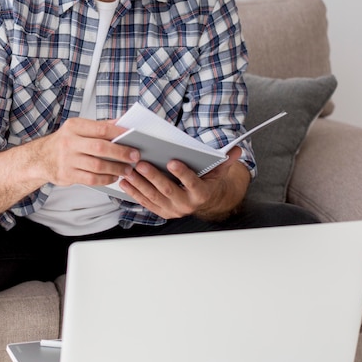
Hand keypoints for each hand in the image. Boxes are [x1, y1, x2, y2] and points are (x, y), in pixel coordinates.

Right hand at [36, 118, 140, 187]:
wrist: (40, 158)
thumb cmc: (65, 142)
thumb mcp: (78, 129)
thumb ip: (100, 126)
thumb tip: (123, 122)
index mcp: (74, 126)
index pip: (101, 128)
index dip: (119, 133)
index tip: (133, 137)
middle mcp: (69, 142)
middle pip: (101, 147)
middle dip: (121, 153)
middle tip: (134, 156)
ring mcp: (67, 160)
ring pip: (97, 165)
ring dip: (116, 168)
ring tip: (127, 169)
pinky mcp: (67, 175)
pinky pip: (91, 179)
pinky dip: (106, 179)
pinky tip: (113, 177)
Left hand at [118, 146, 248, 220]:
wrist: (203, 201)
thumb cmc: (207, 181)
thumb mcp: (218, 170)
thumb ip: (225, 159)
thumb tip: (236, 149)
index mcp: (201, 193)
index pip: (192, 182)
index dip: (182, 173)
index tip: (172, 161)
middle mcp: (187, 205)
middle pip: (168, 190)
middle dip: (153, 176)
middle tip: (142, 164)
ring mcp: (173, 210)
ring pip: (153, 197)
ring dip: (139, 184)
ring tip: (129, 171)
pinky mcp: (161, 212)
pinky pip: (146, 202)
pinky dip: (134, 192)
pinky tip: (125, 182)